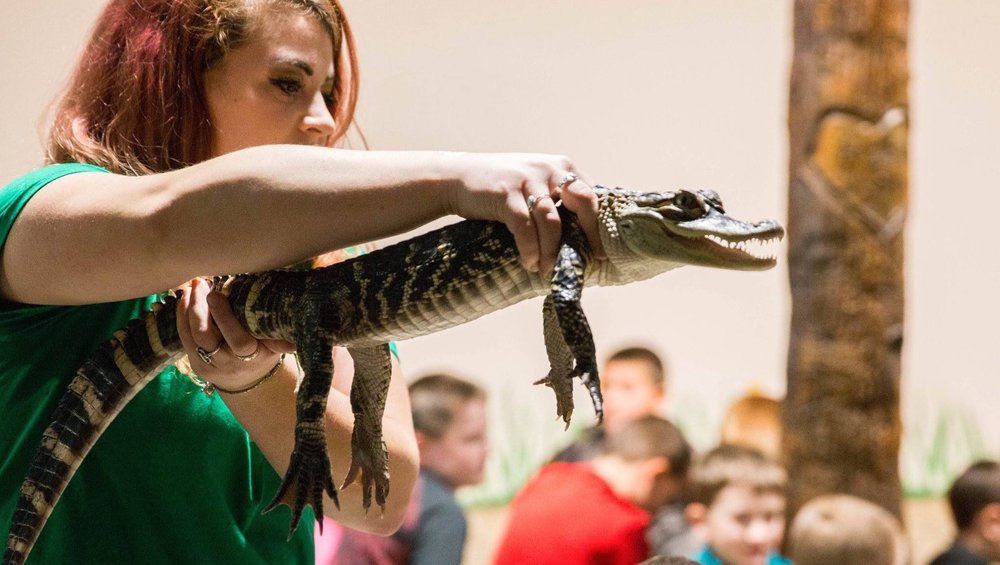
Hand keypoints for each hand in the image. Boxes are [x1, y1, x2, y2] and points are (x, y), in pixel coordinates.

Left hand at [175, 278, 294, 390]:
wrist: (247, 380)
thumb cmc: (264, 352)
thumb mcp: (275, 345)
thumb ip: (281, 334)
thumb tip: (301, 317)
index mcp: (252, 356)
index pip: (237, 339)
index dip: (224, 317)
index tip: (217, 293)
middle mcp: (227, 363)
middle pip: (206, 337)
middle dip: (199, 309)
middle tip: (201, 284)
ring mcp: (208, 365)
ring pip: (191, 336)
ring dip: (187, 309)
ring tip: (193, 286)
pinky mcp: (194, 363)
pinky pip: (183, 338)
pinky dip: (181, 316)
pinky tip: (184, 299)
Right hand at [445, 153, 606, 274]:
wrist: (457, 177)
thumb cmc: (502, 189)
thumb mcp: (535, 185)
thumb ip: (558, 201)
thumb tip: (583, 240)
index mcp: (563, 168)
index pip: (594, 195)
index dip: (599, 225)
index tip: (601, 252)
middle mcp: (550, 169)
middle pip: (584, 202)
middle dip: (588, 236)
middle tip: (585, 262)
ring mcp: (527, 180)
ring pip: (552, 221)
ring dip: (553, 251)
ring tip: (549, 270)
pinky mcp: (505, 193)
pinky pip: (525, 227)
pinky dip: (530, 249)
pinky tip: (529, 263)